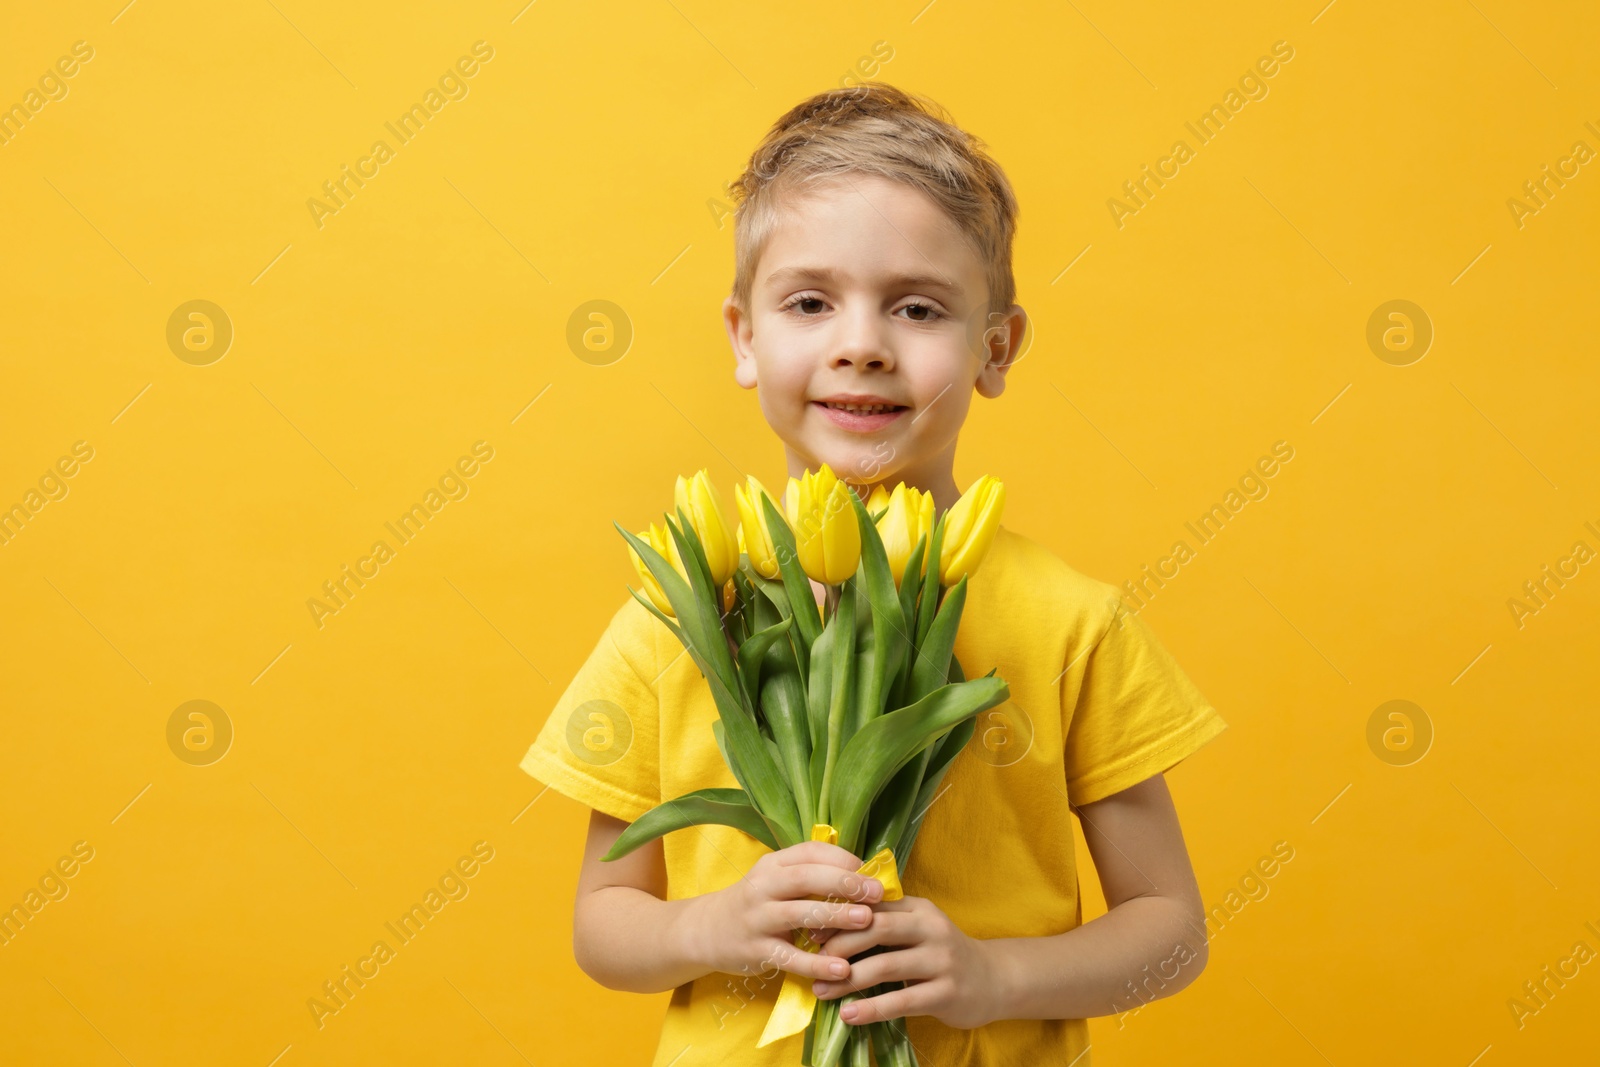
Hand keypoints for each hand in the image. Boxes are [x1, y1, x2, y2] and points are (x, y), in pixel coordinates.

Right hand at [686, 840, 885, 984]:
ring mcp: (758, 919)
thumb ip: (810, 873)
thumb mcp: (775, 879)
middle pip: (807, 877)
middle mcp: (763, 887)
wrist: (705, 931)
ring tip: (866, 920)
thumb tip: (862, 874)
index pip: (811, 852)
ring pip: (800, 914)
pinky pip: (790, 958)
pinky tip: (842, 969)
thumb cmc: (755, 903)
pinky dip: (818, 964)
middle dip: (845, 883)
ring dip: (836, 916)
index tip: (871, 871)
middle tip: (877, 892)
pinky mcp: (757, 951)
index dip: (844, 859)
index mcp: (773, 864)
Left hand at [808, 894, 997, 1029]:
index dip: (838, 916)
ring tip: (821, 991)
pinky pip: (902, 1000)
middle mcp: (931, 928)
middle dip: (839, 945)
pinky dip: (871, 1008)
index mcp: (918, 907)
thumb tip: (826, 926)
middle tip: (812, 962)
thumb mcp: (917, 928)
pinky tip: (848, 1015)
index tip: (810, 931)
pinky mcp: (946, 992)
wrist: (993, 980)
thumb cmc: (941, 954)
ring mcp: (941, 960)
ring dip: (848, 980)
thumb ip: (883, 922)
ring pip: (885, 966)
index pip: (873, 904)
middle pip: (876, 928)